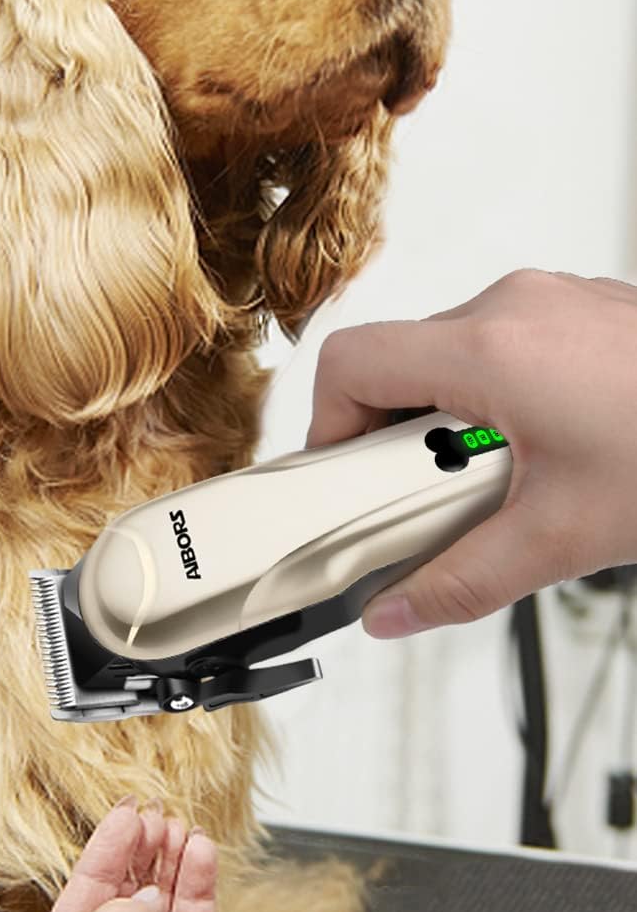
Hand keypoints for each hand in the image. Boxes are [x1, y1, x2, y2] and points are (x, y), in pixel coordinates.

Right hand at [308, 269, 636, 635]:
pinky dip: (499, 399)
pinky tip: (548, 452)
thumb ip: (460, 582)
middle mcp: (514, 307)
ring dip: (452, 419)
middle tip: (433, 500)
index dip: (327, 427)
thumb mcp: (564, 537)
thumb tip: (394, 611)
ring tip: (502, 480)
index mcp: (490, 350)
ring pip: (453, 356)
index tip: (348, 479)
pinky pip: (504, 346)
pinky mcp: (585, 309)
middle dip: (398, 438)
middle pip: (400, 363)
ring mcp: (555, 300)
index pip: (351, 364)